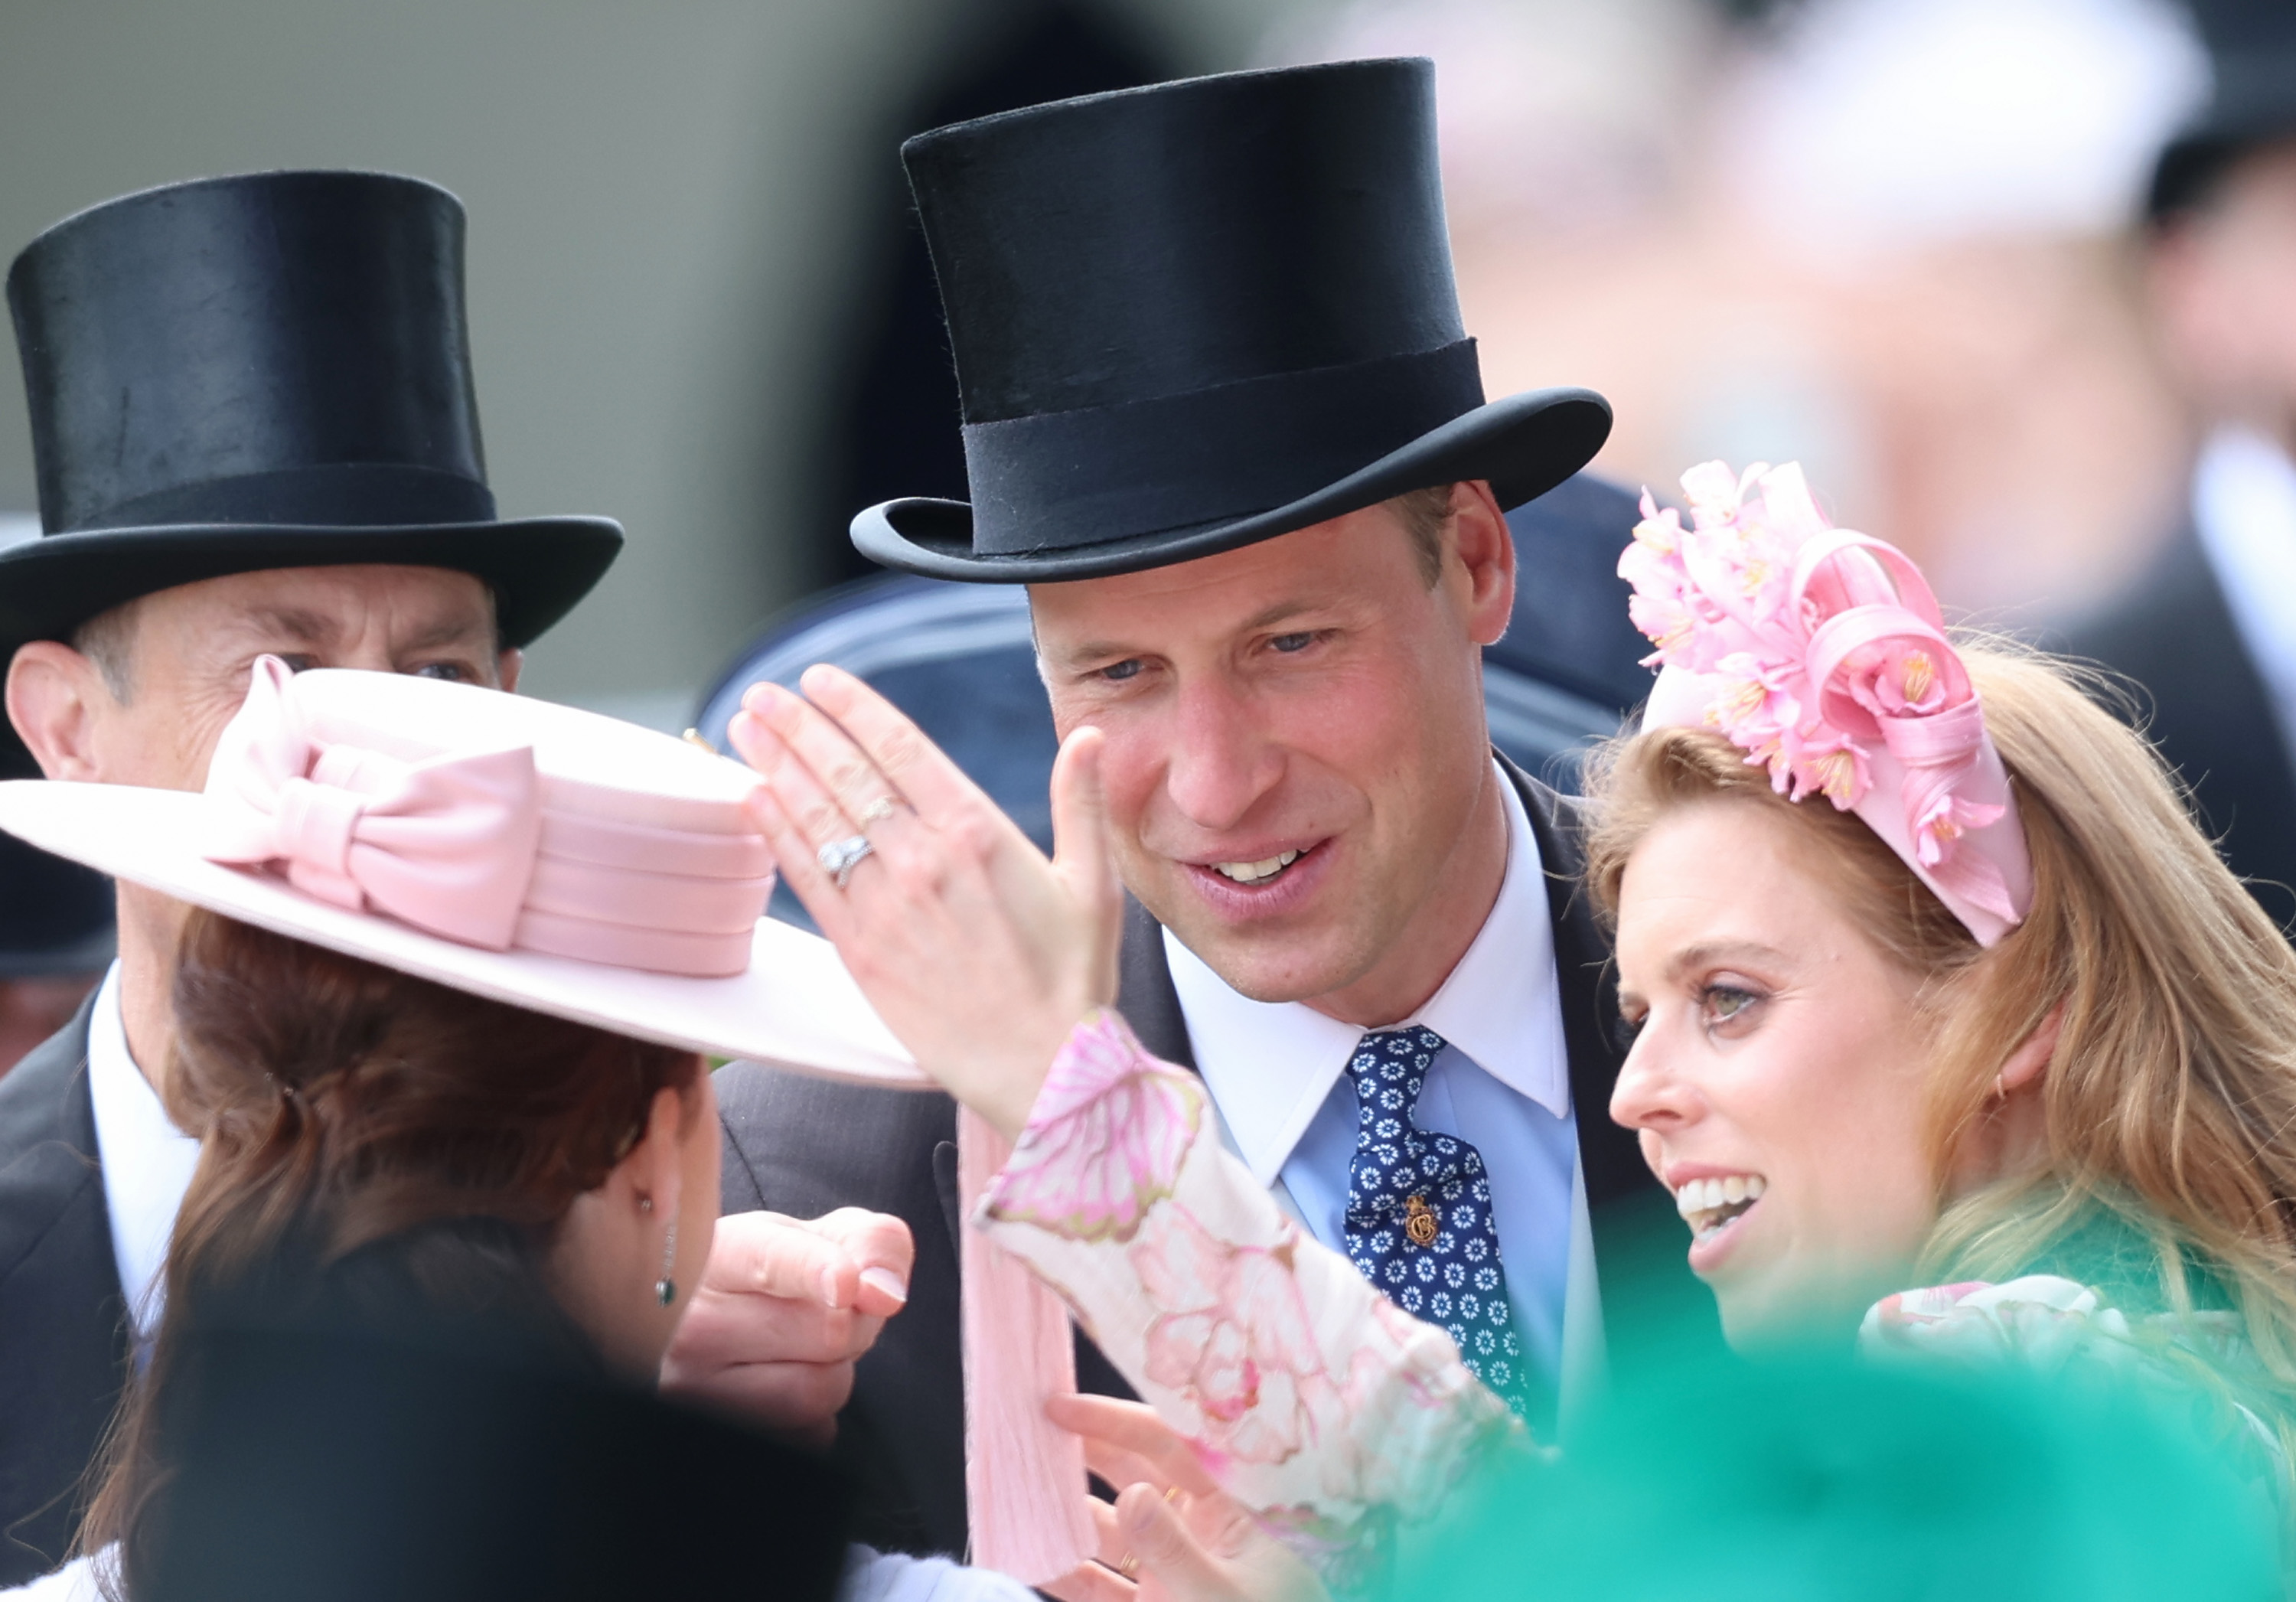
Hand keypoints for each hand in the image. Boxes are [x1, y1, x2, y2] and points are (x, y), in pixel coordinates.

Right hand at [657, 1207, 912, 1446]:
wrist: (712, 1311)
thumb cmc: (769, 1270)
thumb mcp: (819, 1233)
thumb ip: (870, 1243)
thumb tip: (884, 1292)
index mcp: (721, 1255)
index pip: (773, 1261)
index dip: (818, 1270)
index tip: (847, 1281)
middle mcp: (697, 1322)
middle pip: (827, 1331)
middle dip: (857, 1322)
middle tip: (837, 1309)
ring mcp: (696, 1385)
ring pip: (818, 1392)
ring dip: (836, 1371)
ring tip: (806, 1346)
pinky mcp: (716, 1432)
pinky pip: (809, 1435)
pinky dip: (817, 1414)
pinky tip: (789, 1379)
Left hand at [728, 665, 1122, 1138]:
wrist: (1046, 1070)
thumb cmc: (1074, 979)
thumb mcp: (1092, 883)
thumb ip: (1079, 803)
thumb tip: (1085, 737)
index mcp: (979, 833)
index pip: (901, 748)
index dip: (853, 707)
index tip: (820, 680)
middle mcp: (925, 861)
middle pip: (847, 774)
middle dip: (799, 727)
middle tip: (764, 694)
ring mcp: (887, 907)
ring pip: (819, 819)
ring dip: (776, 767)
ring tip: (746, 729)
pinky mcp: (861, 952)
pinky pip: (808, 880)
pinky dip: (776, 834)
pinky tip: (753, 800)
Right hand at [1042, 1394, 1328, 1601]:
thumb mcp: (1222, 1596)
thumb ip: (1176, 1550)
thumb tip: (1128, 1494)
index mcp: (1223, 1511)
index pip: (1164, 1447)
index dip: (1111, 1421)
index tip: (1059, 1406)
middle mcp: (1192, 1533)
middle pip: (1128, 1475)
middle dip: (1079, 1451)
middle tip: (1027, 1429)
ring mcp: (1166, 1574)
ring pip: (1105, 1530)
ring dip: (1063, 1513)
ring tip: (1018, 1490)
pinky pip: (1098, 1584)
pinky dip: (1064, 1572)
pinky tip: (1033, 1559)